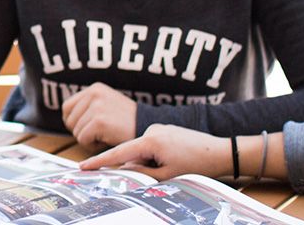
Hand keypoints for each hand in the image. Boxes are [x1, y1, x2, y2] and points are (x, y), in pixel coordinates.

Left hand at [60, 83, 137, 148]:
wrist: (146, 128)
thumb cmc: (126, 122)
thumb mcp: (106, 105)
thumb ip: (88, 107)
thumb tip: (66, 118)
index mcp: (94, 88)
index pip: (67, 107)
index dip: (73, 121)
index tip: (86, 128)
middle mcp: (94, 94)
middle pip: (69, 120)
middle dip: (81, 132)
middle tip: (99, 133)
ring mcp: (96, 107)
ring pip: (76, 132)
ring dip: (88, 139)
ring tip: (105, 135)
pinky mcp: (99, 121)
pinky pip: (83, 140)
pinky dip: (92, 145)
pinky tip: (106, 140)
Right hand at [78, 124, 228, 179]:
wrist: (221, 150)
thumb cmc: (196, 165)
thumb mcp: (166, 175)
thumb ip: (140, 173)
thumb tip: (122, 171)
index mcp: (150, 140)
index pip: (118, 153)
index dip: (99, 162)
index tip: (82, 167)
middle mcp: (152, 130)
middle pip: (132, 153)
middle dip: (138, 166)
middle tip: (161, 172)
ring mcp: (159, 128)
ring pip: (142, 151)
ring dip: (150, 162)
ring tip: (174, 166)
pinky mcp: (165, 130)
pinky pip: (152, 146)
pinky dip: (155, 156)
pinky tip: (173, 160)